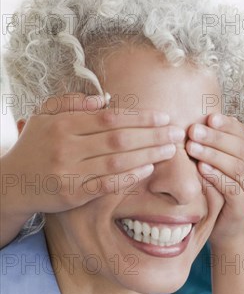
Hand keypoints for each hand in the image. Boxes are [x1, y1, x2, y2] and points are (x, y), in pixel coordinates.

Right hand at [1, 92, 183, 215]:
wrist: (11, 181)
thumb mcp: (45, 116)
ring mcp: (70, 172)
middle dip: (153, 135)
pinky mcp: (73, 194)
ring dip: (149, 154)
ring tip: (171, 150)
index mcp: (63, 124)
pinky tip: (149, 169)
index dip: (141, 118)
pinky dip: (130, 177)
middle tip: (177, 133)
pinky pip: (107, 184)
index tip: (163, 117)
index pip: (111, 118)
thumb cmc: (36, 144)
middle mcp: (66, 147)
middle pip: (119, 139)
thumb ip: (73, 103)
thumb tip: (104, 99)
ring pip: (117, 161)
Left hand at [186, 113, 243, 246]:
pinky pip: (232, 187)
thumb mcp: (216, 163)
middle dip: (216, 137)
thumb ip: (213, 145)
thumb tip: (196, 121)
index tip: (208, 116)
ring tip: (192, 147)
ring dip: (213, 154)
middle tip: (193, 130)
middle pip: (240, 147)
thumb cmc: (216, 189)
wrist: (225, 226)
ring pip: (237, 166)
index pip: (243, 133)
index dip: (227, 124)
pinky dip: (216, 176)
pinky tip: (201, 168)